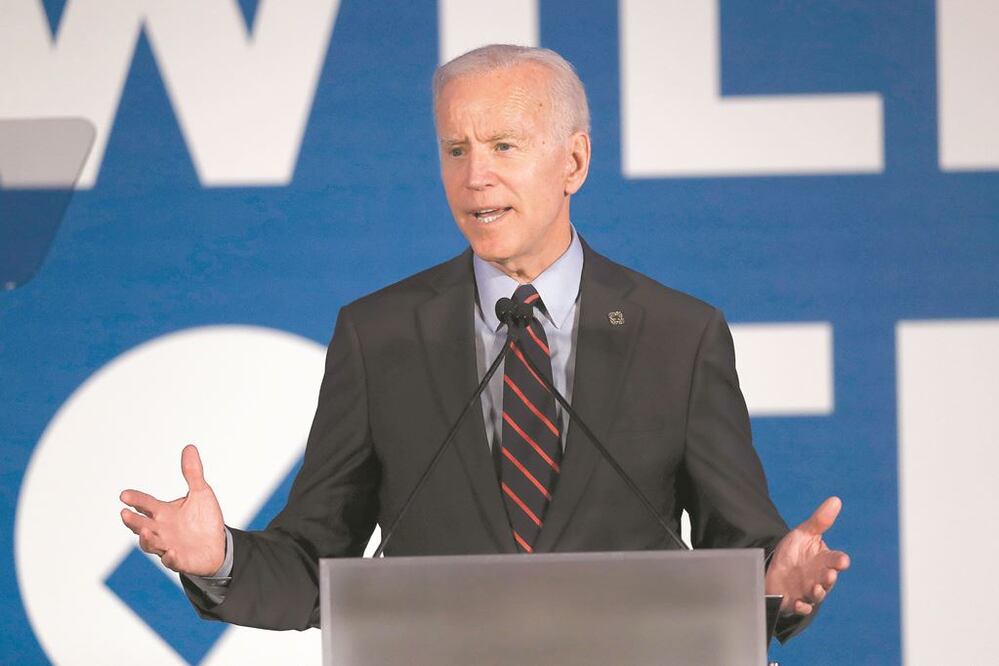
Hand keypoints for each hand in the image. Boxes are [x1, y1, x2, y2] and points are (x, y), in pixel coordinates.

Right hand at [119, 445, 225, 575]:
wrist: (217, 544)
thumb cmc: (203, 519)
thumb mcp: (201, 493)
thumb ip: (193, 473)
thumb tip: (190, 447)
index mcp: (164, 513)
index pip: (146, 504)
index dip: (136, 499)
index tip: (124, 494)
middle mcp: (162, 530)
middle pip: (142, 525)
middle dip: (134, 521)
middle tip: (125, 514)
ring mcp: (169, 546)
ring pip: (152, 544)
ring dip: (148, 539)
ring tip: (145, 531)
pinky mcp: (180, 560)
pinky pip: (173, 561)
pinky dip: (171, 558)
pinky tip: (172, 553)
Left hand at [765, 496, 849, 615]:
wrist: (774, 569)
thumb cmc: (794, 552)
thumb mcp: (804, 534)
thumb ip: (820, 520)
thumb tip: (835, 500)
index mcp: (823, 560)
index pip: (835, 560)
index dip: (839, 561)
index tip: (842, 560)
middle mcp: (819, 577)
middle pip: (828, 579)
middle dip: (829, 578)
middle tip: (829, 575)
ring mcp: (808, 590)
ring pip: (817, 594)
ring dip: (818, 593)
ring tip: (815, 589)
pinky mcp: (796, 601)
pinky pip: (802, 607)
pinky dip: (802, 607)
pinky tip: (798, 603)